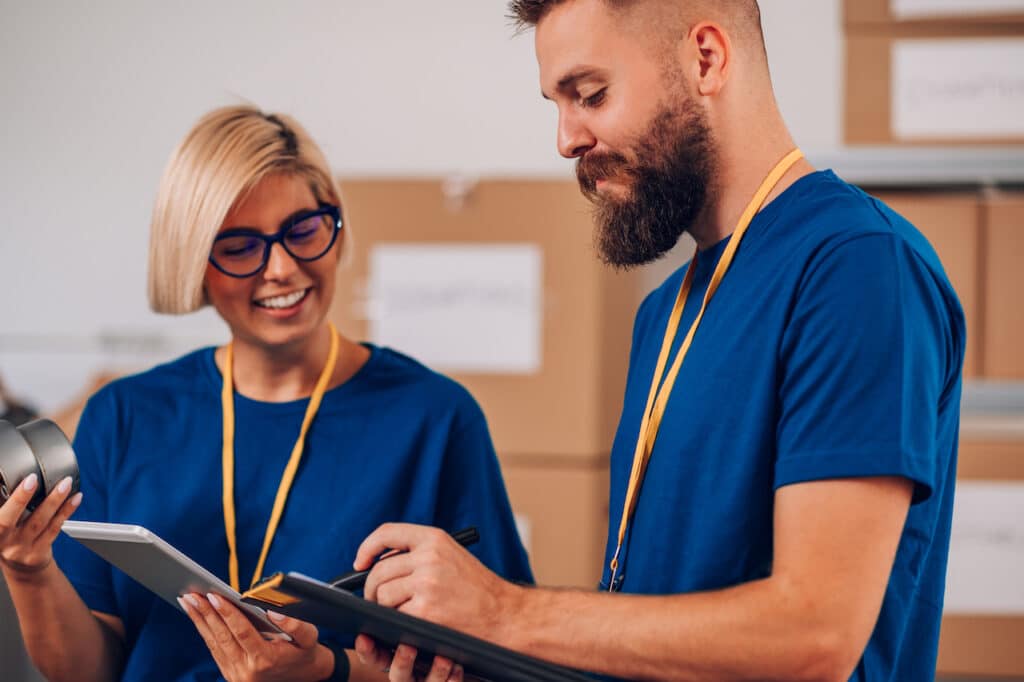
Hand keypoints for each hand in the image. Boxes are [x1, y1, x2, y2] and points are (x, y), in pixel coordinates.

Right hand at [0, 473, 80, 580]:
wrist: (22, 567)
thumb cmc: (11, 536)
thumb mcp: (4, 523)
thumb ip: (7, 505)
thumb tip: (13, 479)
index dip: (8, 500)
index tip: (19, 481)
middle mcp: (2, 542)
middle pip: (7, 521)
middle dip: (19, 498)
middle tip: (33, 479)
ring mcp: (20, 550)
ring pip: (38, 522)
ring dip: (53, 500)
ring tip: (65, 483)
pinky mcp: (38, 553)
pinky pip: (54, 529)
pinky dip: (66, 511)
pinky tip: (75, 498)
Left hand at [178, 592, 332, 681]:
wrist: (302, 676)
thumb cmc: (304, 652)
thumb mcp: (309, 637)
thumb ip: (295, 624)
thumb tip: (274, 611)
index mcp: (265, 659)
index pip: (241, 632)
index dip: (227, 612)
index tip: (214, 595)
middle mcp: (246, 670)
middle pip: (221, 637)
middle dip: (205, 613)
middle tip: (192, 595)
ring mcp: (236, 675)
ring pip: (213, 644)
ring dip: (199, 621)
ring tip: (188, 601)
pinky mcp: (230, 675)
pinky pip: (214, 650)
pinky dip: (205, 631)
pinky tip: (198, 616)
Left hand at [354, 523, 521, 681]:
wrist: (505, 614)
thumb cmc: (478, 588)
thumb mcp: (451, 555)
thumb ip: (419, 552)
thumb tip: (378, 562)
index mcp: (435, 538)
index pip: (387, 533)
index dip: (368, 547)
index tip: (360, 562)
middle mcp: (429, 557)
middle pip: (379, 570)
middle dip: (372, 588)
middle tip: (377, 599)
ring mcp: (427, 584)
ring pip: (382, 594)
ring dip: (385, 607)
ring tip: (402, 611)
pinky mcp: (426, 611)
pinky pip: (393, 616)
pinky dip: (397, 622)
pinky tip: (412, 623)